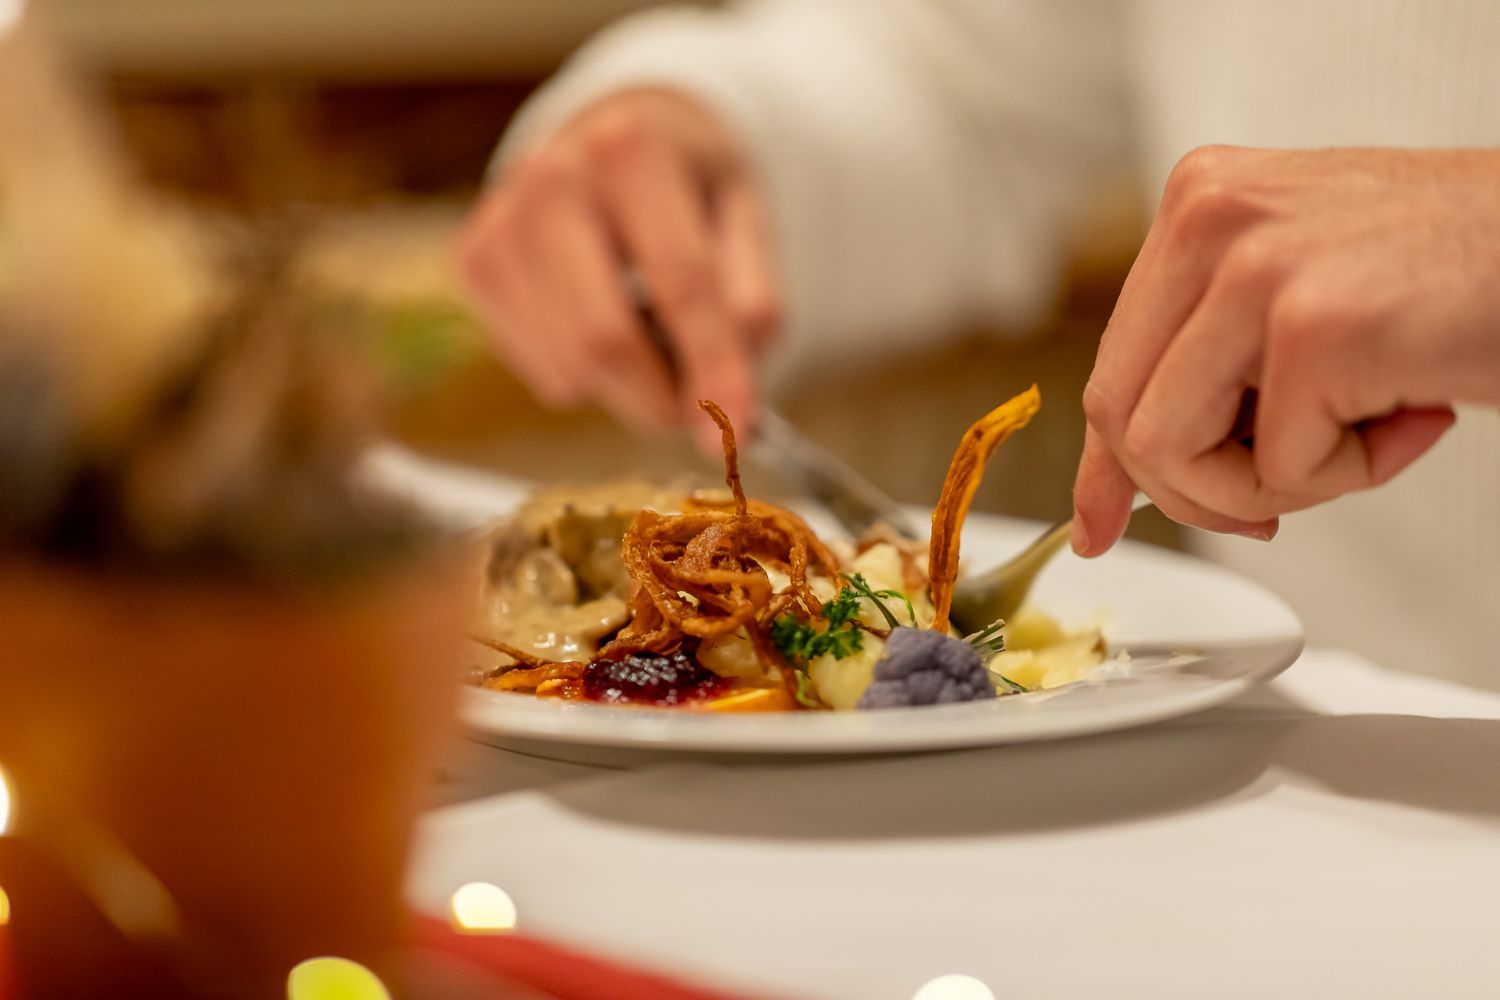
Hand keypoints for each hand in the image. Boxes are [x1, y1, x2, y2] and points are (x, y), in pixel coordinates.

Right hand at [457, 89, 778, 446]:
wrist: (615, 133)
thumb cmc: (690, 186)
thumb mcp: (747, 217)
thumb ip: (751, 300)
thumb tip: (731, 404)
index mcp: (634, 151)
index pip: (682, 281)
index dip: (714, 365)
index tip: (736, 431)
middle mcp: (552, 177)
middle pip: (605, 338)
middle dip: (658, 399)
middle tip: (695, 409)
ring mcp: (500, 221)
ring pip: (568, 367)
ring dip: (625, 388)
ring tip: (652, 340)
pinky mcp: (473, 262)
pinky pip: (541, 370)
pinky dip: (585, 375)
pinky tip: (601, 322)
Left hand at [1072, 145, 1499, 555]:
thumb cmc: (1457, 276)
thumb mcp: (1298, 300)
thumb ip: (1207, 371)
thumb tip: (1118, 492)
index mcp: (1199, 203)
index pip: (1111, 368)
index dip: (1106, 467)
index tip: (1096, 527)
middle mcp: (1210, 219)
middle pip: (1126, 420)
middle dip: (1199, 490)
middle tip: (1276, 500)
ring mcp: (1256, 268)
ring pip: (1174, 455)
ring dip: (1275, 485)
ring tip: (1363, 434)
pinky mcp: (1314, 326)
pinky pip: (1281, 470)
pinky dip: (1354, 475)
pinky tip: (1418, 412)